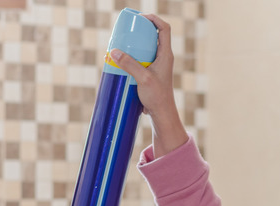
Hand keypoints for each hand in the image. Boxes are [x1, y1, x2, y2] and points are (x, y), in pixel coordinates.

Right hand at [111, 14, 187, 156]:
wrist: (162, 113)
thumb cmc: (157, 96)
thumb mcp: (142, 78)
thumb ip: (129, 64)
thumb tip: (114, 51)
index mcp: (166, 54)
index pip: (164, 29)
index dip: (154, 19)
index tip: (140, 18)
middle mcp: (163, 57)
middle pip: (155, 35)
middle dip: (141, 30)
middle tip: (127, 30)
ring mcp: (158, 65)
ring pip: (147, 48)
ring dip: (136, 44)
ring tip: (122, 43)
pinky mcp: (151, 72)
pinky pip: (142, 58)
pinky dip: (133, 55)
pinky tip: (122, 59)